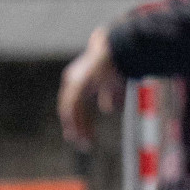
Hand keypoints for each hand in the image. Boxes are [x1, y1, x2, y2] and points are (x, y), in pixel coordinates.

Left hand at [58, 26, 125, 151]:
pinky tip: (83, 134)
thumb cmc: (119, 62)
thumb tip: (109, 109)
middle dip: (75, 126)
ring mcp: (74, 82)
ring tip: (84, 143)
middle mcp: (72, 80)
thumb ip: (110, 95)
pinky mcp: (78, 85)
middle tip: (80, 143)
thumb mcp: (114, 83)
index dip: (78, 119)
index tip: (82, 134)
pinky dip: (78, 123)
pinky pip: (75, 108)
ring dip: (77, 128)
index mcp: (79, 79)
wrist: (120, 47)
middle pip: (69, 108)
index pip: (74, 103)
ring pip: (70, 111)